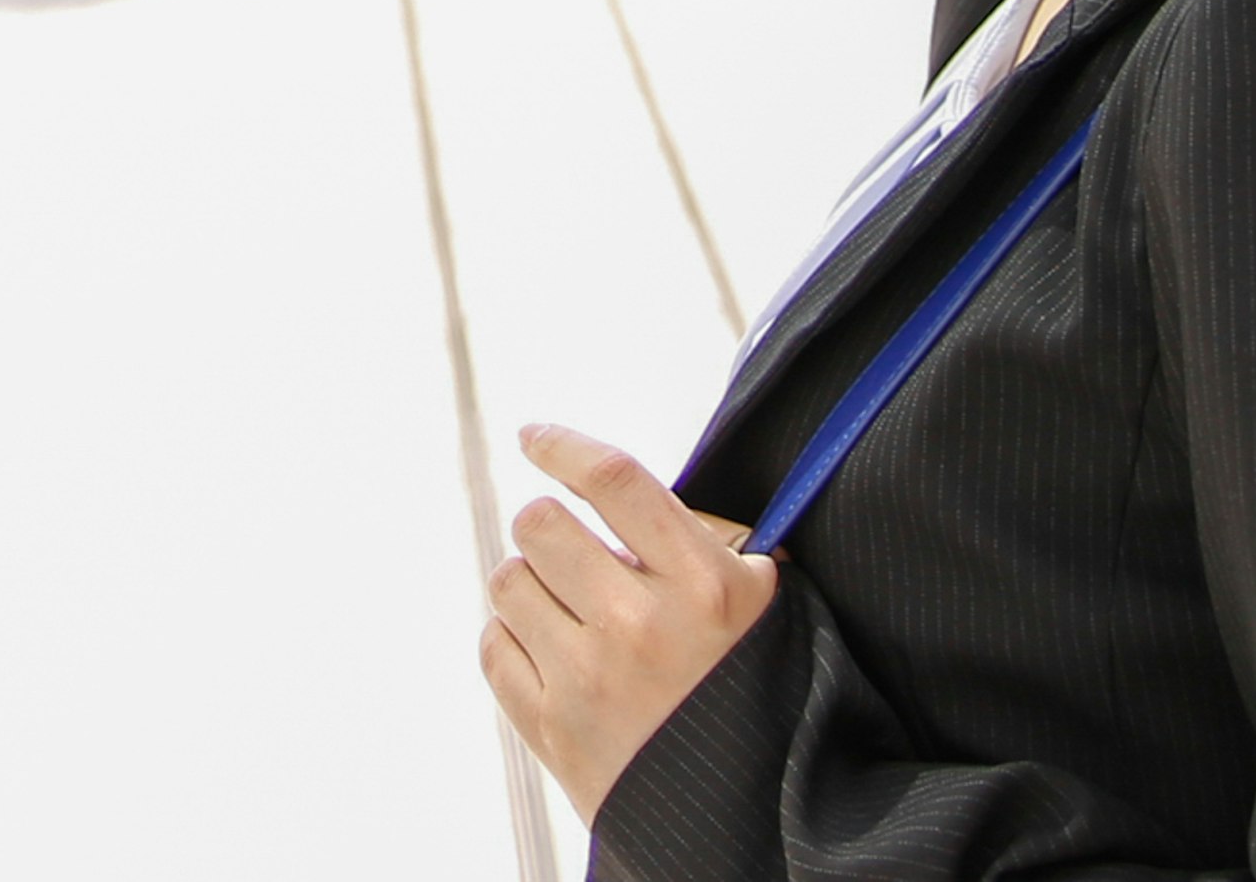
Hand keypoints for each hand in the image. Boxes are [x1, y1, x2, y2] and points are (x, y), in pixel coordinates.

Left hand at [477, 421, 780, 824]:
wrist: (750, 818)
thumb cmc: (756, 697)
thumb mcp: (761, 607)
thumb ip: (705, 542)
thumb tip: (627, 489)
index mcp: (703, 586)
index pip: (614, 479)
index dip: (563, 445)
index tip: (535, 437)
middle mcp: (641, 625)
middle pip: (541, 523)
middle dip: (551, 528)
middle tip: (573, 553)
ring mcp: (590, 679)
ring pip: (509, 580)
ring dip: (532, 584)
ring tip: (569, 610)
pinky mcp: (552, 728)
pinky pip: (494, 645)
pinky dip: (514, 641)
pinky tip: (552, 653)